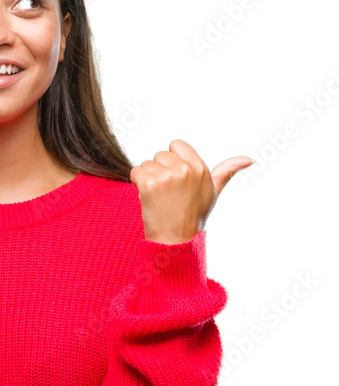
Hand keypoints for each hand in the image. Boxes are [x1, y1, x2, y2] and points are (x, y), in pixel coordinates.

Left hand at [129, 139, 254, 243]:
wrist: (176, 240)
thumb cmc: (194, 217)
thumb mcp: (213, 192)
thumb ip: (227, 172)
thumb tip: (250, 159)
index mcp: (199, 168)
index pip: (176, 145)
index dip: (172, 161)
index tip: (176, 180)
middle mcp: (184, 170)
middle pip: (159, 155)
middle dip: (159, 171)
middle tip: (168, 193)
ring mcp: (166, 177)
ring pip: (146, 164)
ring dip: (148, 179)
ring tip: (159, 198)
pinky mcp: (149, 185)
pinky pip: (135, 172)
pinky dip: (137, 184)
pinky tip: (148, 198)